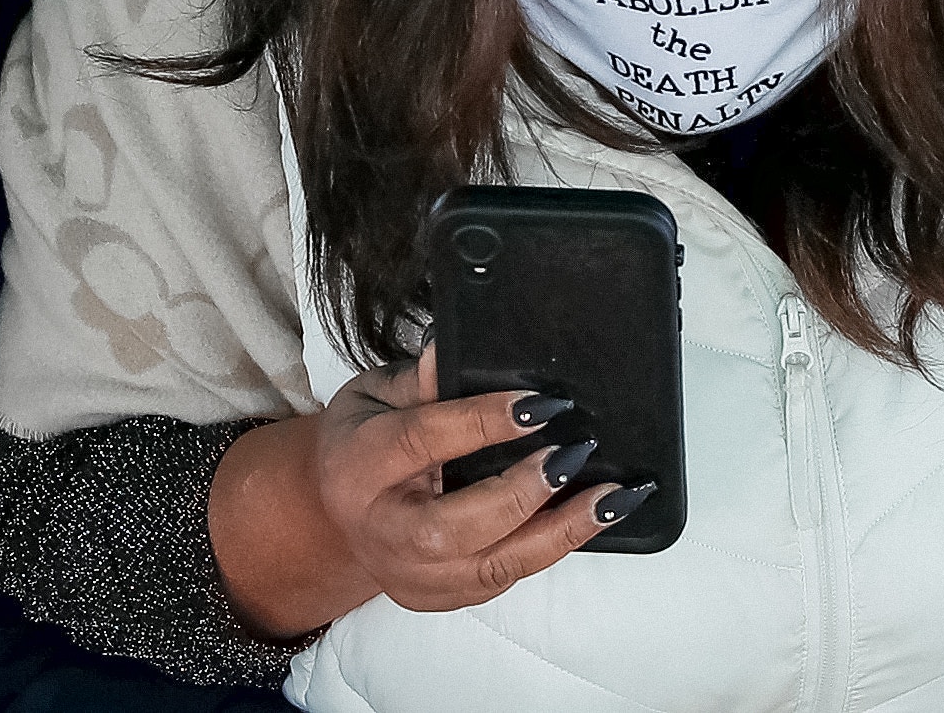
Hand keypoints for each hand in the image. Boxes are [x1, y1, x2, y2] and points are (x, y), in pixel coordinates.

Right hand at [210, 347, 653, 635]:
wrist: (331, 510)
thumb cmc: (364, 438)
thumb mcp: (378, 393)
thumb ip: (423, 377)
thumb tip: (454, 345)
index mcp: (359, 466)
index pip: (425, 441)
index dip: (485, 422)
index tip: (543, 403)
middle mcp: (380, 530)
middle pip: (455, 528)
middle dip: (524, 494)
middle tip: (575, 455)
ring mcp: (407, 576)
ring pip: (490, 568)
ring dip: (560, 533)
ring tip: (612, 498)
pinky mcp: (436, 599)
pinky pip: (501, 581)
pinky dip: (549, 551)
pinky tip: (590, 521)